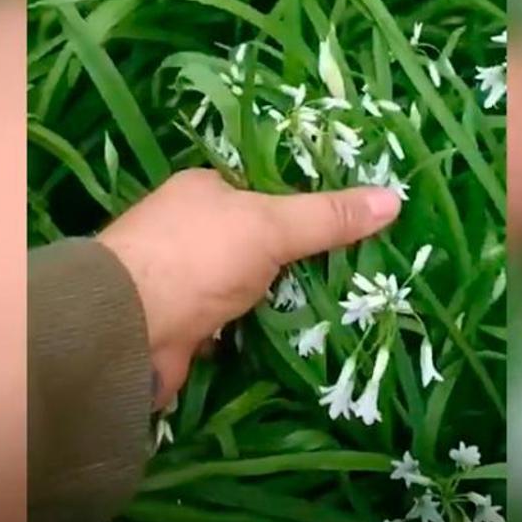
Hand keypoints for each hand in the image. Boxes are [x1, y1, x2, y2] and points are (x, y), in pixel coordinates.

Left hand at [97, 169, 400, 407]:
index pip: (266, 186)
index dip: (310, 199)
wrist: (127, 329)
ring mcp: (187, 279)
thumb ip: (327, 216)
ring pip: (252, 283)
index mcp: (206, 189)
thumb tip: (395, 198)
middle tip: (365, 264)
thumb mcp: (270, 226)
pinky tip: (306, 335)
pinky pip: (239, 323)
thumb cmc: (195, 258)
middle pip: (261, 238)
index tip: (357, 216)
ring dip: (286, 296)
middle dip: (303, 253)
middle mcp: (192, 230)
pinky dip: (264, 330)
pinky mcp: (188, 325)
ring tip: (350, 302)